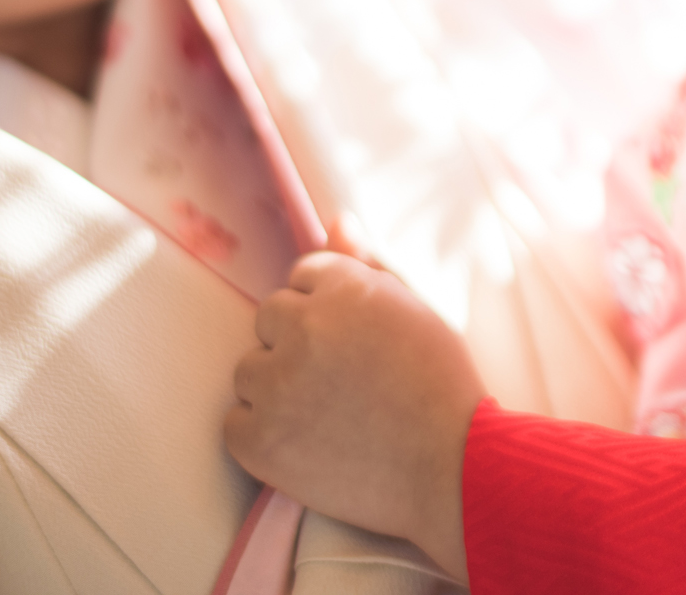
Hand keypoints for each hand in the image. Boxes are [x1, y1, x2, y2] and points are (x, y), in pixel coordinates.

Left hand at [225, 252, 482, 582]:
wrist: (449, 464)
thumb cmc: (438, 382)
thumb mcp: (412, 309)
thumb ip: (366, 262)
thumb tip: (336, 221)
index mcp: (346, 288)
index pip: (303, 276)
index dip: (329, 309)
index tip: (354, 339)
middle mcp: (304, 326)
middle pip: (270, 317)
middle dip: (298, 341)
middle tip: (344, 376)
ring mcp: (276, 384)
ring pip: (249, 369)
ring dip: (277, 385)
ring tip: (328, 411)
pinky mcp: (256, 439)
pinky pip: (236, 422)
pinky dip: (263, 432)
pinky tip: (308, 439)